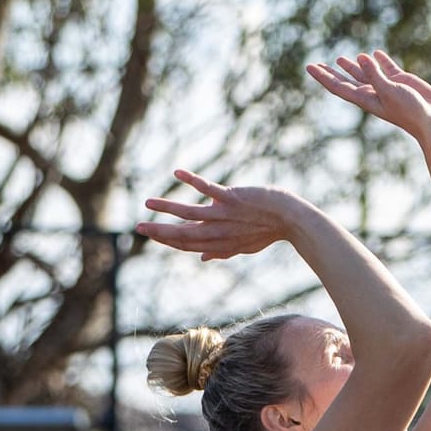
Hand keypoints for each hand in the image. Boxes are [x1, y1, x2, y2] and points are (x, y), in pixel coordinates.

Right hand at [136, 173, 304, 262]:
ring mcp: (224, 215)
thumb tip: (201, 258)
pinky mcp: (232, 198)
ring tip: (148, 202)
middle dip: (159, 231)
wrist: (292, 219)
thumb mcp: (243, 246)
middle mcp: (218, 231)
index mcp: (219, 243)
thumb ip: (220, 251)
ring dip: (166, 207)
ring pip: (188, 212)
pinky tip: (177, 173)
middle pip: (183, 234)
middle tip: (138, 227)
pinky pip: (208, 188)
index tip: (151, 234)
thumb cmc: (268, 231)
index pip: (187, 244)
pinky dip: (192, 180)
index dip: (168, 241)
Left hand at [305, 48, 430, 139]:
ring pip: (365, 73)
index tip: (309, 66)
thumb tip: (362, 56)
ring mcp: (386, 87)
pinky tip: (375, 53)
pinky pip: (386, 68)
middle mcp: (373, 92)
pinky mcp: (401, 81)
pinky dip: (380, 60)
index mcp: (365, 98)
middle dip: (332, 72)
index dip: (323, 76)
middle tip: (317, 64)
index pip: (338, 86)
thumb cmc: (410, 111)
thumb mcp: (390, 90)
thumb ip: (375, 74)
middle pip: (346, 80)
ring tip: (340, 58)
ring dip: (353, 66)